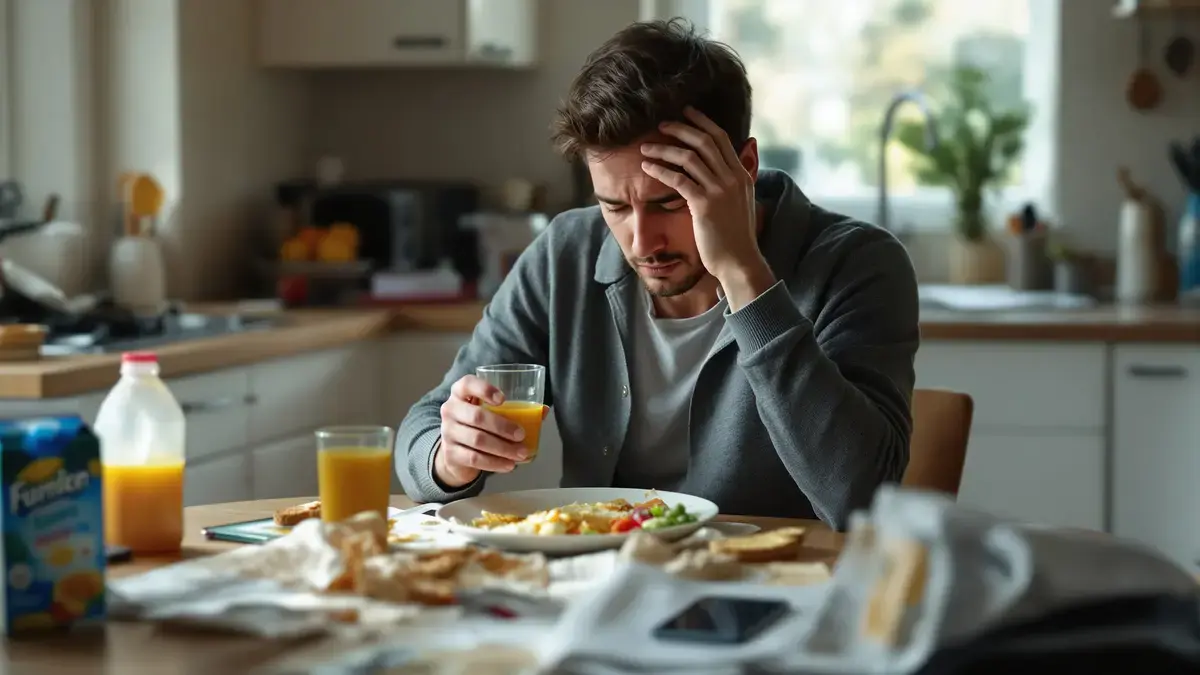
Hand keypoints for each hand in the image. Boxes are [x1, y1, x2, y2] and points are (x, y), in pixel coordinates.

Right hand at [433, 375, 546, 487]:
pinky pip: (475, 458)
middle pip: (476, 416)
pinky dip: (495, 463)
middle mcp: (450, 410)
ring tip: (521, 453)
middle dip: (503, 427)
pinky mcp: (450, 453)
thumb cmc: (478, 425)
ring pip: (478, 440)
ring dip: (503, 448)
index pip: (467, 384)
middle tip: (521, 435)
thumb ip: (515, 409)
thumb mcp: (490, 413)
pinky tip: (509, 465)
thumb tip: (543, 411)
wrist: (455, 452)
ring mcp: (448, 432)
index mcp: (460, 393)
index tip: (504, 399)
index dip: (484, 389)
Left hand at [640, 107, 764, 282]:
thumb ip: (737, 178)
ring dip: (663, 149)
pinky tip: (647, 167)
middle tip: (660, 124)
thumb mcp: (740, 202)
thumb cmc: (734, 236)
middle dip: (680, 128)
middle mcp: (733, 177)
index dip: (702, 122)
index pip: (721, 138)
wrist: (739, 262)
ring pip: (688, 157)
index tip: (685, 111)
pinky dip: (660, 170)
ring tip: (645, 148)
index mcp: (742, 174)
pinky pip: (678, 179)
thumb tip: (735, 158)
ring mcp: (719, 190)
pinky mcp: (704, 205)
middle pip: (704, 141)